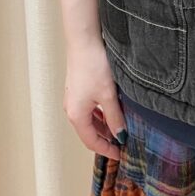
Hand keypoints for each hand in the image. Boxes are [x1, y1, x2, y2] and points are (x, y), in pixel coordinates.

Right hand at [63, 38, 126, 160]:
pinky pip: (88, 108)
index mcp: (76, 115)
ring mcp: (73, 99)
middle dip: (105, 138)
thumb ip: (114, 117)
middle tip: (122, 142)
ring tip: (120, 127)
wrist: (83, 42)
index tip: (120, 153)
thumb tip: (120, 135)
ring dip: (103, 125)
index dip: (107, 149)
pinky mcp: (78, 89)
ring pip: (89, 119)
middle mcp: (71, 109)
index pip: (92, 141)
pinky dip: (100, 114)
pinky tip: (111, 110)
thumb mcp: (108, 95)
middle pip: (89, 131)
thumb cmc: (93, 66)